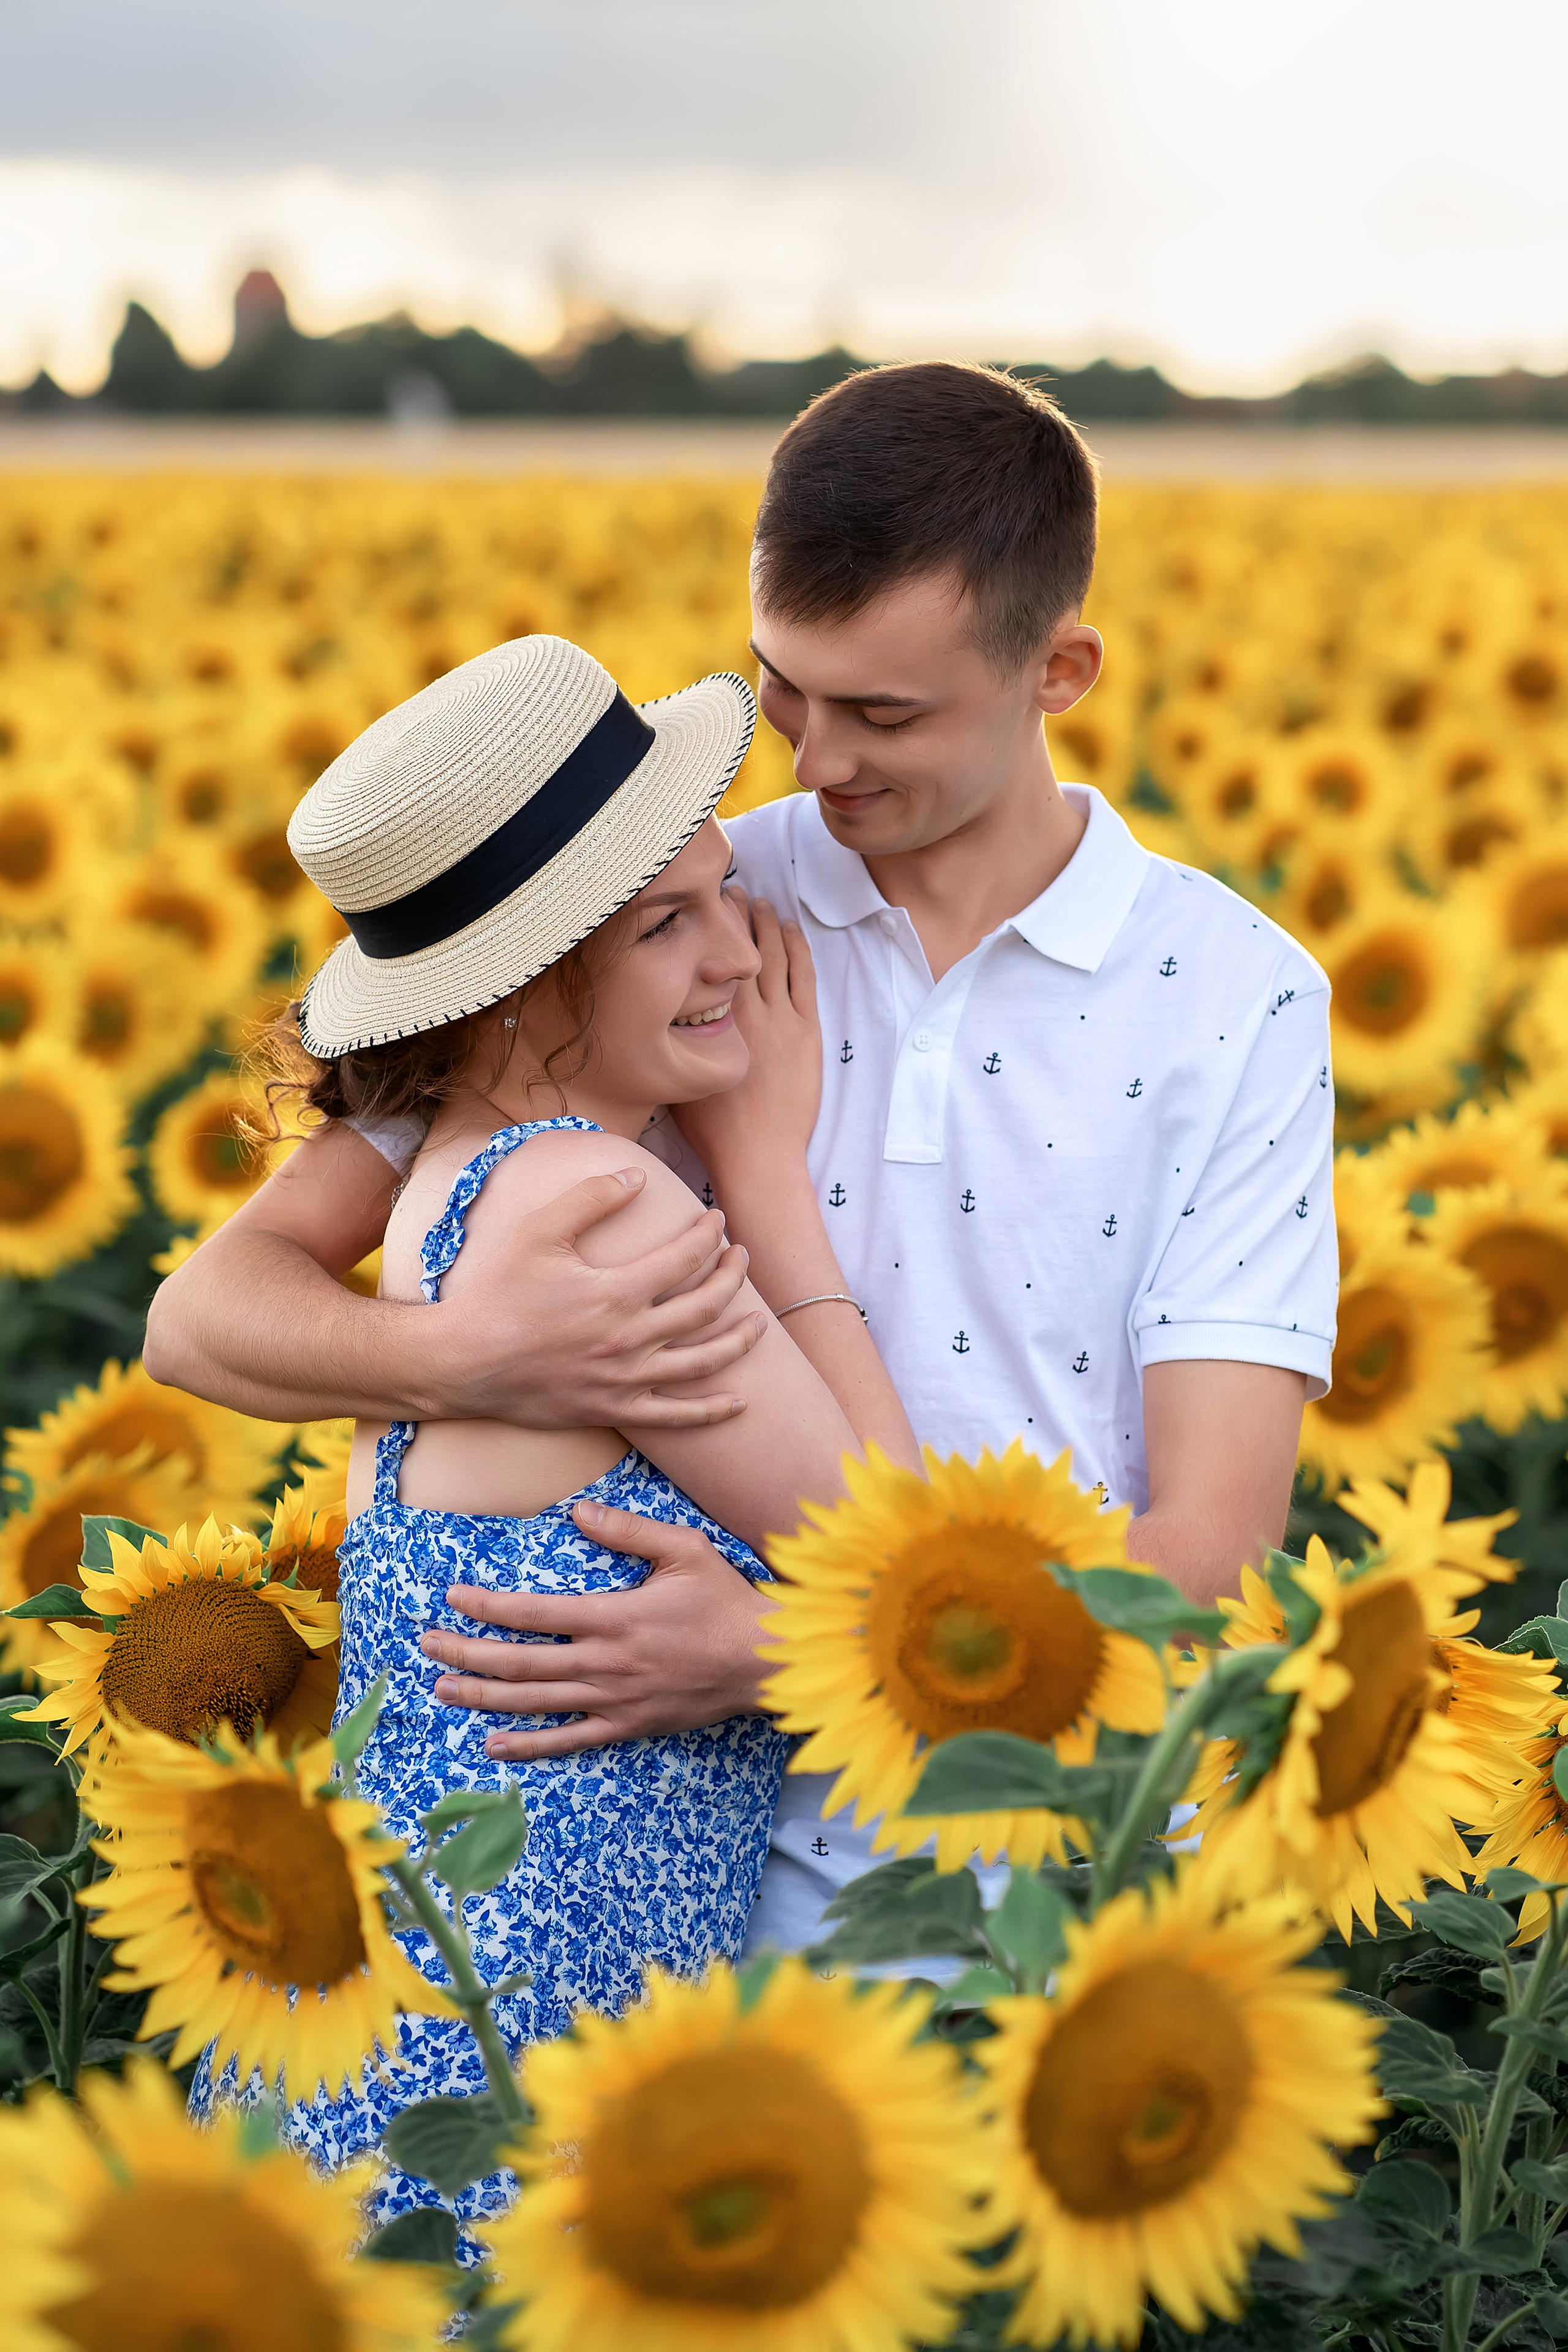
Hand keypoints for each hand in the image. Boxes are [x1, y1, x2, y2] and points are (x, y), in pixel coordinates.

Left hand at [420, 1500, 775, 1757]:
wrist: (764, 1661)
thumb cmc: (725, 1600)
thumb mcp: (684, 1550)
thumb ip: (629, 1531)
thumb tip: (578, 1513)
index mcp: (615, 1617)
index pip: (535, 1613)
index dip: (488, 1607)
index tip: (454, 1598)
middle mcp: (606, 1663)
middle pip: (521, 1662)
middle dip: (468, 1652)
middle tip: (427, 1644)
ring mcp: (614, 1700)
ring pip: (535, 1702)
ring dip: (484, 1696)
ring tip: (443, 1686)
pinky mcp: (627, 1726)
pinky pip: (569, 1740)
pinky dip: (529, 1745)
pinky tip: (493, 1745)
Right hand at [423, 1171, 765, 1430]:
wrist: (463, 1361)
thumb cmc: (497, 1292)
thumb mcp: (539, 1231)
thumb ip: (590, 1198)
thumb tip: (637, 1176)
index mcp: (616, 1290)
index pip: (685, 1257)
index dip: (709, 1234)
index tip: (717, 1220)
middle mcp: (630, 1337)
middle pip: (706, 1305)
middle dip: (732, 1276)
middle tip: (741, 1257)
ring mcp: (625, 1378)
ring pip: (703, 1360)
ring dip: (739, 1339)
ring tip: (759, 1322)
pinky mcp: (614, 1409)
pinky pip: (676, 1416)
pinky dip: (711, 1410)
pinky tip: (738, 1401)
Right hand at [671, 893, 820, 1183]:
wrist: (757, 1154)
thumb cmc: (713, 1127)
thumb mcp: (677, 1077)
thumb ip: (671, 1041)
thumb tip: (654, 1015)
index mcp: (708, 1020)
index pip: (706, 958)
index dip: (705, 926)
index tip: (701, 904)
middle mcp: (743, 1011)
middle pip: (739, 948)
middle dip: (735, 914)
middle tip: (730, 889)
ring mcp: (779, 1018)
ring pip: (774, 956)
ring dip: (767, 924)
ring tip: (760, 902)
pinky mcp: (806, 1030)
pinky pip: (802, 976)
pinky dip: (797, 948)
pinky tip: (791, 929)